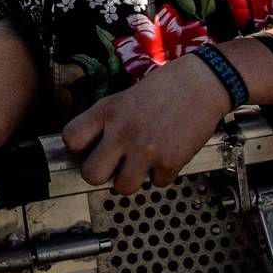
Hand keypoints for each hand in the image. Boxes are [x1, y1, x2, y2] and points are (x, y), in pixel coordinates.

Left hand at [64, 53, 228, 194]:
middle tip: (113, 165)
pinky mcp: (169, 162)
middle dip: (102, 174)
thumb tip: (93, 148)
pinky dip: (161, 175)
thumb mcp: (124, 97)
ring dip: (131, 179)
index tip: (89, 148)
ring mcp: (145, 150)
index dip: (78, 148)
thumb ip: (107, 122)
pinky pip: (156, 184)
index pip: (71, 139)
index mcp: (106, 112)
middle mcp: (121, 132)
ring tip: (140, 164)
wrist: (201, 84)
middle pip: (91, 174)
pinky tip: (165, 156)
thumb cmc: (164, 87)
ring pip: (122, 188)